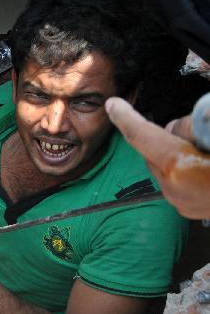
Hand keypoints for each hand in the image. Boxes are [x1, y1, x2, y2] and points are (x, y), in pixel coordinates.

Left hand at [106, 97, 209, 218]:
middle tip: (201, 133)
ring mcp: (180, 202)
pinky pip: (176, 178)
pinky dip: (186, 165)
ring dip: (179, 149)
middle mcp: (173, 187)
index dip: (126, 116)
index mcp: (178, 166)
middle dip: (169, 133)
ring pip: (165, 162)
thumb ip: (198, 125)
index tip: (113, 104)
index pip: (141, 135)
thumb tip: (178, 127)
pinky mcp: (188, 209)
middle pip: (154, 147)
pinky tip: (205, 163)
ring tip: (206, 151)